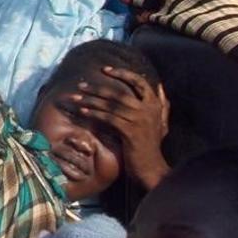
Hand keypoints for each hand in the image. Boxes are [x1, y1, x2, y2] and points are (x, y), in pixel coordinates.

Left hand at [73, 66, 170, 189]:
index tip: (104, 69)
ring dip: (91, 101)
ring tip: (76, 97)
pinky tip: (83, 111)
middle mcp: (149, 110)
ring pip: (111, 105)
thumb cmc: (151, 145)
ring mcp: (140, 121)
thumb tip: (160, 85)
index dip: (122, 73)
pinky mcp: (131, 132)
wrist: (151, 167)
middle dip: (97, 88)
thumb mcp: (161, 122)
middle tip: (81, 85)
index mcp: (155, 105)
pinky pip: (109, 118)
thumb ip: (162, 104)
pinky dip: (95, 114)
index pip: (139, 82)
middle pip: (119, 93)